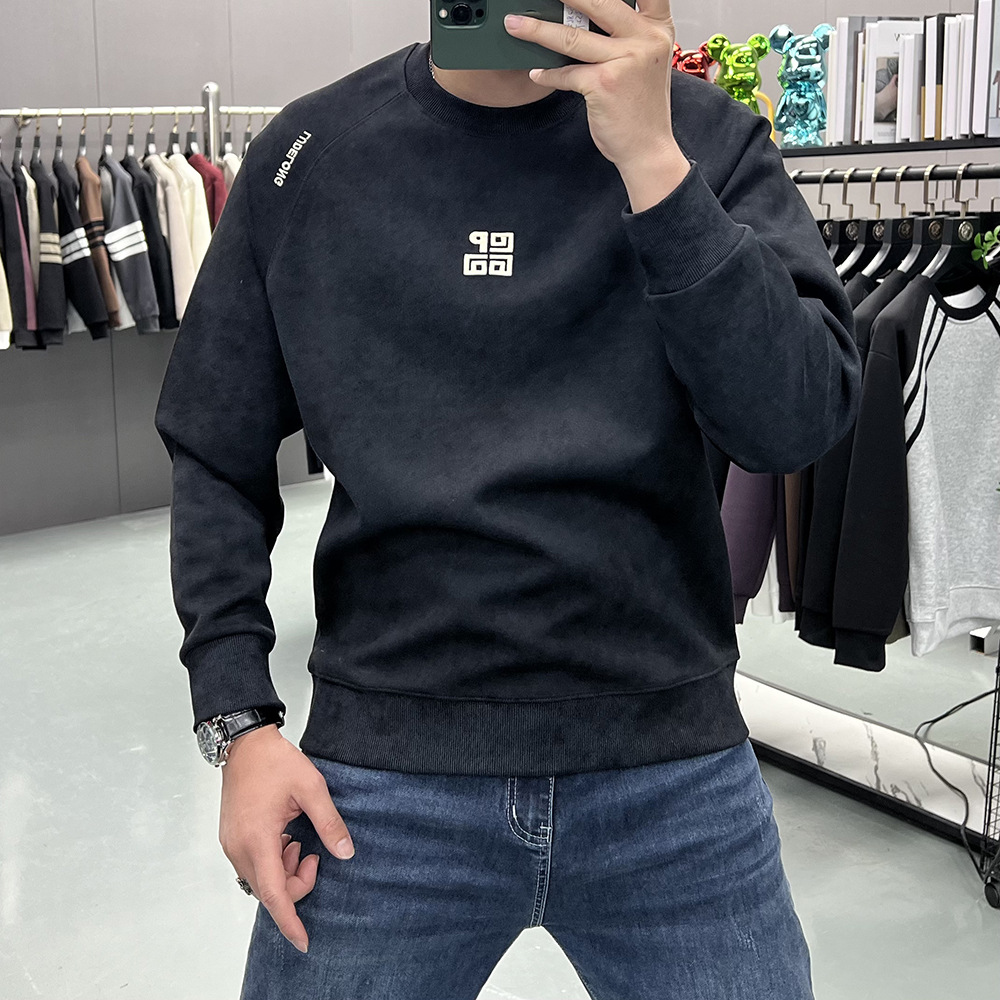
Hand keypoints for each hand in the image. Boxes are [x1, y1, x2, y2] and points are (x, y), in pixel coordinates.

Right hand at [219, 724, 354, 953]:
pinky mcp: (231, 837)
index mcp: (257, 838)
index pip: (273, 893)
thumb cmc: (275, 761)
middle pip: (268, 890)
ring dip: (284, 874)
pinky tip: (287, 841)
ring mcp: (231, 843)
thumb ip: (329, 823)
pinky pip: (253, 865)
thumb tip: (346, 853)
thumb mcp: (312, 788)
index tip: (304, 941)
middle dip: (295, 885)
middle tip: (315, 857)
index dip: (290, 920)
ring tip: (301, 845)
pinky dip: (273, 863)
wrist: (245, 743)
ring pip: (260, 879)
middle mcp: (239, 847)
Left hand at [504, 0, 680, 170]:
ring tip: (516, 25)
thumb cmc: (641, 108)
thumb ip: (625, 36)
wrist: (647, 148)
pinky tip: (537, 73)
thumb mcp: (644, 61)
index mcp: (657, 28)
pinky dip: (548, 75)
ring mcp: (625, 60)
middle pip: (599, 2)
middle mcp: (646, 39)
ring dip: (537, 30)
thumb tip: (582, 18)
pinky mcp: (604, 83)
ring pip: (572, 37)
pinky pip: (566, 73)